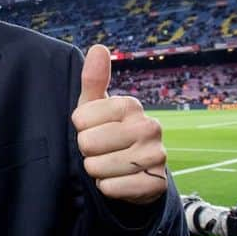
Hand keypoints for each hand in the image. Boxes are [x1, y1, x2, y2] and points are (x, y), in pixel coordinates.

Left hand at [71, 45, 167, 204]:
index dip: (80, 128)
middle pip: (88, 144)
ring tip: (108, 164)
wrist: (134, 171)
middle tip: (100, 150)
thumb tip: (99, 47)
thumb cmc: (107, 132)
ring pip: (98, 168)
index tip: (91, 129)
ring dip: (96, 171)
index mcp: (131, 106)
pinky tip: (117, 180)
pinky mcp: (156, 183)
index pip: (81, 119)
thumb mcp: (95, 106)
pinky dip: (107, 188)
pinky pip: (112, 188)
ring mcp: (157, 155)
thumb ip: (94, 79)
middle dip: (87, 151)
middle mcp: (149, 127)